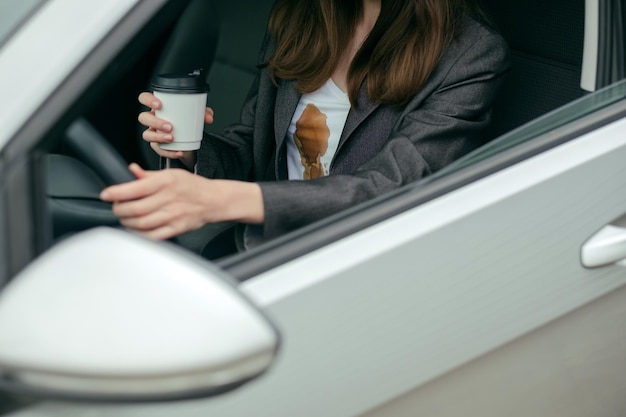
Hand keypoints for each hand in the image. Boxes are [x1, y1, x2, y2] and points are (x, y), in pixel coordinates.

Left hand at [100, 164, 263, 239]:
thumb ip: (149, 175)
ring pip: (142, 223)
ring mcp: (173, 215)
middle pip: (135, 209)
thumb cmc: (192, 186)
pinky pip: (154, 235)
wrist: (214, 200)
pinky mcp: (177, 228)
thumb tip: (131, 170)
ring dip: (127, 222)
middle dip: (119, 210)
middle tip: (116, 208)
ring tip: (125, 218)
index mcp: (165, 182)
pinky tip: (136, 230)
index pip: (135, 188)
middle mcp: (169, 198)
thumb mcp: (171, 174)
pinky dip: (140, 234)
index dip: (117, 193)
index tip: (106, 195)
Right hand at [137, 92, 214, 167]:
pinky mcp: (157, 145)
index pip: (144, 98)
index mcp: (158, 107)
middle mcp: (152, 119)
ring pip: (147, 134)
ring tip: (172, 138)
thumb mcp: (195, 114)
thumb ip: (203, 113)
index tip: (159, 105)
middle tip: (170, 126)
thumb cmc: (186, 121)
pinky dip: (168, 152)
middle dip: (155, 122)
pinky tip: (178, 151)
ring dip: (158, 137)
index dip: (148, 100)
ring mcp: (153, 132)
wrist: (189, 139)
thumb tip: (209, 117)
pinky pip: (158, 149)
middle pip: (143, 118)